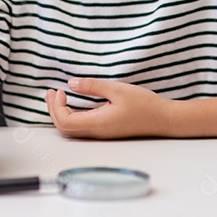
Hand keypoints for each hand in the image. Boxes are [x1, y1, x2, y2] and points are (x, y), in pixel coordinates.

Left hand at [45, 78, 170, 139]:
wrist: (164, 119)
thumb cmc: (145, 104)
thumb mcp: (117, 89)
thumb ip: (93, 86)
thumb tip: (71, 83)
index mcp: (98, 123)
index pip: (65, 122)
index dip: (56, 107)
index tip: (59, 90)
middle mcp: (97, 132)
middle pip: (65, 128)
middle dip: (54, 110)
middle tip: (51, 92)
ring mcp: (101, 133)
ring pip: (72, 129)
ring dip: (62, 113)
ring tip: (59, 96)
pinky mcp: (106, 130)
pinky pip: (82, 127)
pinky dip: (72, 115)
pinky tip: (73, 104)